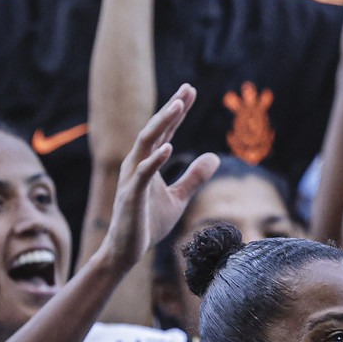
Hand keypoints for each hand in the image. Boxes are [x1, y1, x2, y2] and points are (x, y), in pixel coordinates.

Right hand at [101, 87, 220, 272]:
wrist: (127, 251)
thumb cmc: (148, 222)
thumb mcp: (179, 198)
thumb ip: (195, 177)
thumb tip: (215, 157)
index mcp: (147, 163)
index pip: (165, 132)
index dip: (177, 112)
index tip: (191, 91)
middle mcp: (137, 164)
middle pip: (155, 130)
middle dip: (171, 109)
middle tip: (187, 90)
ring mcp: (132, 179)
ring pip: (146, 144)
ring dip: (162, 125)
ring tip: (178, 107)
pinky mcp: (132, 196)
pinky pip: (143, 174)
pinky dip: (155, 160)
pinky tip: (169, 147)